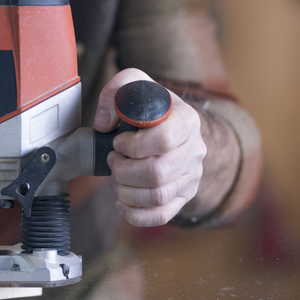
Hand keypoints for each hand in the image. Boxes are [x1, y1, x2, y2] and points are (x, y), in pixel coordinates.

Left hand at [94, 69, 205, 226]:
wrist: (170, 123)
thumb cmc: (149, 105)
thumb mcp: (133, 84)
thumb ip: (115, 92)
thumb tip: (104, 124)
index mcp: (187, 120)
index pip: (164, 140)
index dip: (133, 145)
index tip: (118, 142)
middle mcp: (195, 150)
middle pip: (157, 174)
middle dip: (124, 171)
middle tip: (113, 161)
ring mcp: (192, 175)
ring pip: (157, 197)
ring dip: (125, 191)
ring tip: (116, 178)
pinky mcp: (184, 195)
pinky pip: (162, 215)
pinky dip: (135, 214)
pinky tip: (122, 201)